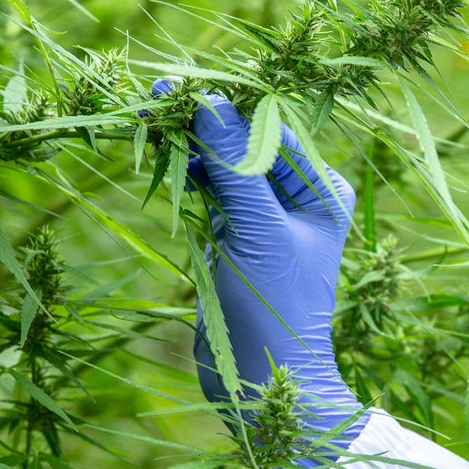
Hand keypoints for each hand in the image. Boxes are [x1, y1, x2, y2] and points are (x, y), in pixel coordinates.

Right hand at [152, 83, 365, 457]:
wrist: (265, 385)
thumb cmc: (274, 308)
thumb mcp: (256, 231)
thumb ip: (235, 166)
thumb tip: (211, 102)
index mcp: (321, 189)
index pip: (270, 128)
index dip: (225, 105)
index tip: (180, 84)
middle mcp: (298, 198)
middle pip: (244, 142)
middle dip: (202, 120)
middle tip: (153, 95)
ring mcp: (265, 218)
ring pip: (223, 166)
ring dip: (189, 144)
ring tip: (147, 117)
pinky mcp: (236, 239)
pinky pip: (210, 193)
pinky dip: (186, 175)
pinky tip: (161, 158)